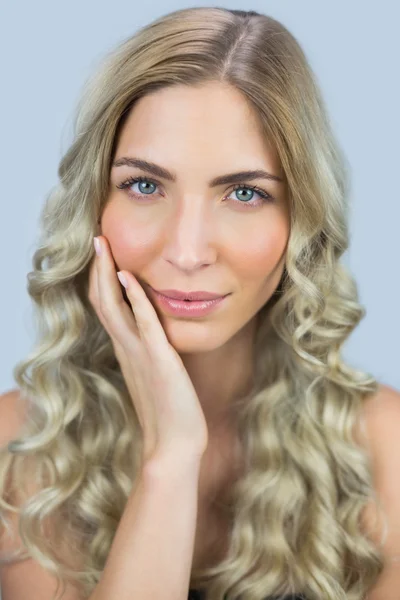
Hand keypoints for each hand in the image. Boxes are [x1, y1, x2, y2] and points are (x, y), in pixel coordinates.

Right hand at [88, 235, 208, 464]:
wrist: (174, 446)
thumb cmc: (169, 413)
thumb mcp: (155, 377)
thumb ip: (150, 355)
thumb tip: (154, 340)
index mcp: (126, 351)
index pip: (106, 307)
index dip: (101, 280)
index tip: (102, 256)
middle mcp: (126, 348)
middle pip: (102, 300)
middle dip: (98, 269)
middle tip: (96, 240)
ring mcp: (139, 353)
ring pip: (113, 306)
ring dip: (107, 274)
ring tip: (103, 246)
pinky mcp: (158, 360)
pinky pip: (143, 322)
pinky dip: (134, 297)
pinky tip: (129, 275)